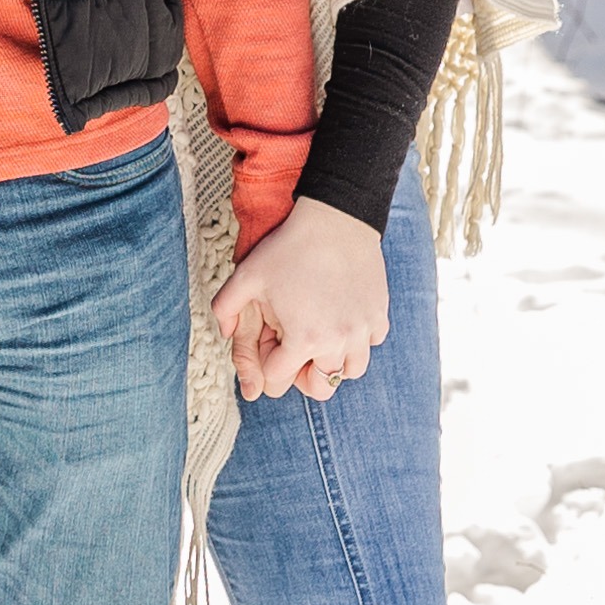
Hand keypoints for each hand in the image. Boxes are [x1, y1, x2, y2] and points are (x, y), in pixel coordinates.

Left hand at [211, 196, 387, 403]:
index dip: (268, 362)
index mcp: (303, 339)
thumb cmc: (289, 246)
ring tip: (322, 340)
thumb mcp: (246, 275)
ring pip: (351, 371)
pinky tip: (343, 319)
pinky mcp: (379, 316)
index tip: (270, 341)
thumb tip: (224, 333)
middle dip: (303, 376)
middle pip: (320, 388)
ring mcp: (363, 330)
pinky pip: (371, 343)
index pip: (279, 378)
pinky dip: (358, 339)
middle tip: (296, 352)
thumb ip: (224, 308)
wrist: (336, 217)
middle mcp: (337, 342)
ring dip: (334, 362)